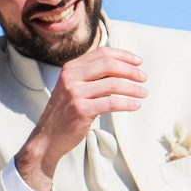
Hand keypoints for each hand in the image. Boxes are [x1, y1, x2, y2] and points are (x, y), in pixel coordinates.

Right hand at [18, 47, 146, 183]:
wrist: (47, 137)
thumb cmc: (65, 112)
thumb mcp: (72, 87)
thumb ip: (90, 75)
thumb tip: (121, 67)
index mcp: (70, 68)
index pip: (101, 53)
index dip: (123, 55)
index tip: (138, 61)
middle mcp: (71, 77)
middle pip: (108, 65)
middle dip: (131, 70)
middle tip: (144, 77)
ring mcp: (75, 93)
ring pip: (113, 84)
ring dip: (133, 88)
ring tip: (143, 93)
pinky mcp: (81, 110)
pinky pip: (112, 102)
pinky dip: (127, 103)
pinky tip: (135, 105)